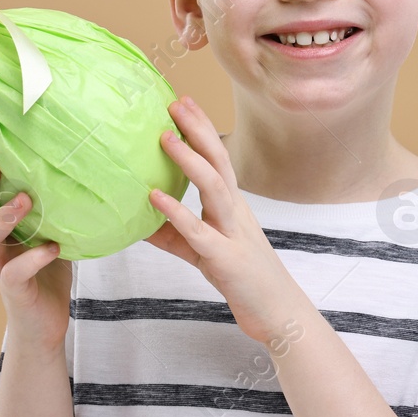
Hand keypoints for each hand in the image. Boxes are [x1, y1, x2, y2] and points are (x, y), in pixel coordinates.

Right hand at [0, 140, 70, 354]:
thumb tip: (65, 157)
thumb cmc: (44, 267)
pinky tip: (51, 247)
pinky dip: (33, 258)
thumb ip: (46, 201)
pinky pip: (17, 272)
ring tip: (23, 199)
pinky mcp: (16, 288)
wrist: (43, 322)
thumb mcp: (44, 227)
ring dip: (2, 217)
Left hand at [146, 97, 308, 345]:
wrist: (277, 314)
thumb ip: (175, 234)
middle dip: (199, 130)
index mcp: (232, 207)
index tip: (183, 102)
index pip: (218, 158)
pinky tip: (155, 197)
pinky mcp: (225, 259)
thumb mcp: (203, 252)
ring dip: (190, 160)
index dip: (202, 129)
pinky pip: (199, 231)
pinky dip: (177, 212)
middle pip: (219, 162)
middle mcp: (235, 212)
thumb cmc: (243, 279)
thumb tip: (140, 221)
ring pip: (214, 187)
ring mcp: (233, 233)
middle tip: (175, 103)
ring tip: (165, 137)